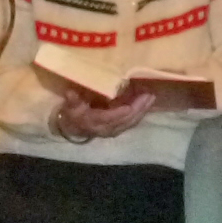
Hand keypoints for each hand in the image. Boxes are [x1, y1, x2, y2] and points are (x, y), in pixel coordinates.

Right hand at [37, 69, 155, 140]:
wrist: (76, 127)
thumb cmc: (74, 114)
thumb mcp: (70, 107)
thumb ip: (72, 100)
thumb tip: (70, 93)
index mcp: (95, 122)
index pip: (110, 118)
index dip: (120, 112)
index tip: (129, 105)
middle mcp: (108, 128)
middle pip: (126, 120)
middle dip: (138, 108)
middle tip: (148, 95)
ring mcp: (116, 129)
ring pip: (132, 121)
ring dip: (143, 109)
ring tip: (151, 96)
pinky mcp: (121, 127)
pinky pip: (133, 120)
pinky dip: (141, 111)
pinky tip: (147, 102)